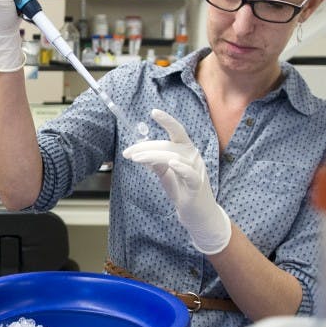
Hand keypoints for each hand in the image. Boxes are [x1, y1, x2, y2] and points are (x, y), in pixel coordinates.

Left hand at [122, 109, 230, 254]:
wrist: (196, 214)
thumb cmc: (182, 191)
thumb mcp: (165, 174)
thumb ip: (156, 162)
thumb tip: (141, 153)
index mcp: (186, 150)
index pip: (177, 131)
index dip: (167, 121)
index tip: (153, 112)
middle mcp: (193, 156)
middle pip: (169, 145)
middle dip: (147, 147)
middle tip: (128, 153)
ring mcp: (196, 169)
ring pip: (174, 157)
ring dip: (153, 156)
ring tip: (136, 159)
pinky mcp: (197, 185)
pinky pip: (189, 173)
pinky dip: (181, 167)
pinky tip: (171, 163)